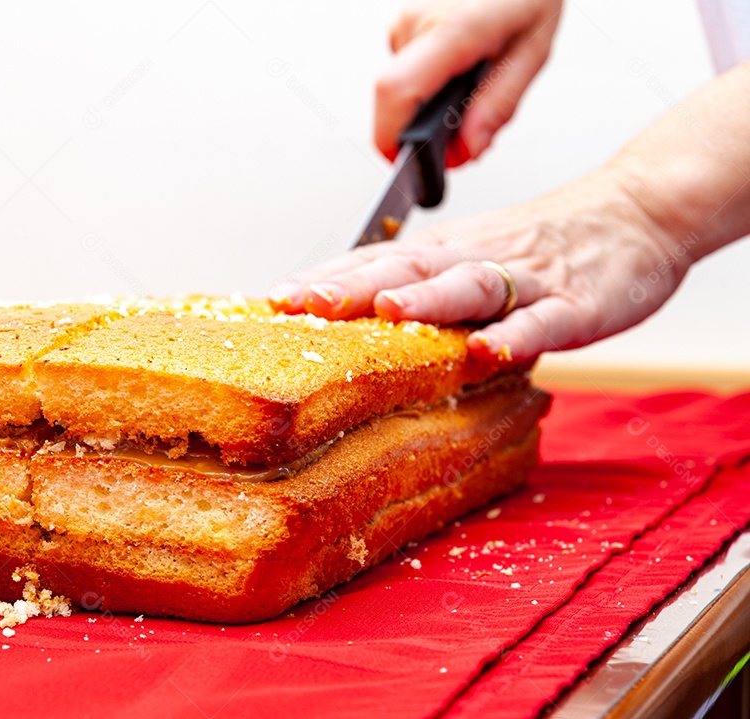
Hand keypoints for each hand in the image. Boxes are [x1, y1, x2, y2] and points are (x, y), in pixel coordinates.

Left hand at [268, 170, 691, 361]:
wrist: (637, 210)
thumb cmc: (544, 242)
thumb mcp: (471, 254)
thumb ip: (421, 283)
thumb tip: (352, 311)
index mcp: (446, 251)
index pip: (376, 262)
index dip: (328, 280)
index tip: (277, 298)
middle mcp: (476, 257)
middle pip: (409, 269)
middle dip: (355, 288)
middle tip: (305, 303)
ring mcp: (528, 279)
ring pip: (471, 286)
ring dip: (428, 299)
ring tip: (388, 312)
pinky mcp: (578, 304)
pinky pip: (545, 322)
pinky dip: (517, 336)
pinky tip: (488, 351)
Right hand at [377, 0, 561, 165]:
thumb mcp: (532, 50)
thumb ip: (499, 104)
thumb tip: (467, 149)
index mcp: (453, 30)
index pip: (396, 92)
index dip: (391, 136)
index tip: (406, 161)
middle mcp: (417, 23)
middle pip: (397, 101)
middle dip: (423, 127)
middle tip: (467, 123)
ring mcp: (405, 21)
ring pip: (402, 89)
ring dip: (431, 101)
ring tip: (471, 76)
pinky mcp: (403, 23)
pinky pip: (407, 70)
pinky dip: (430, 81)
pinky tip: (459, 62)